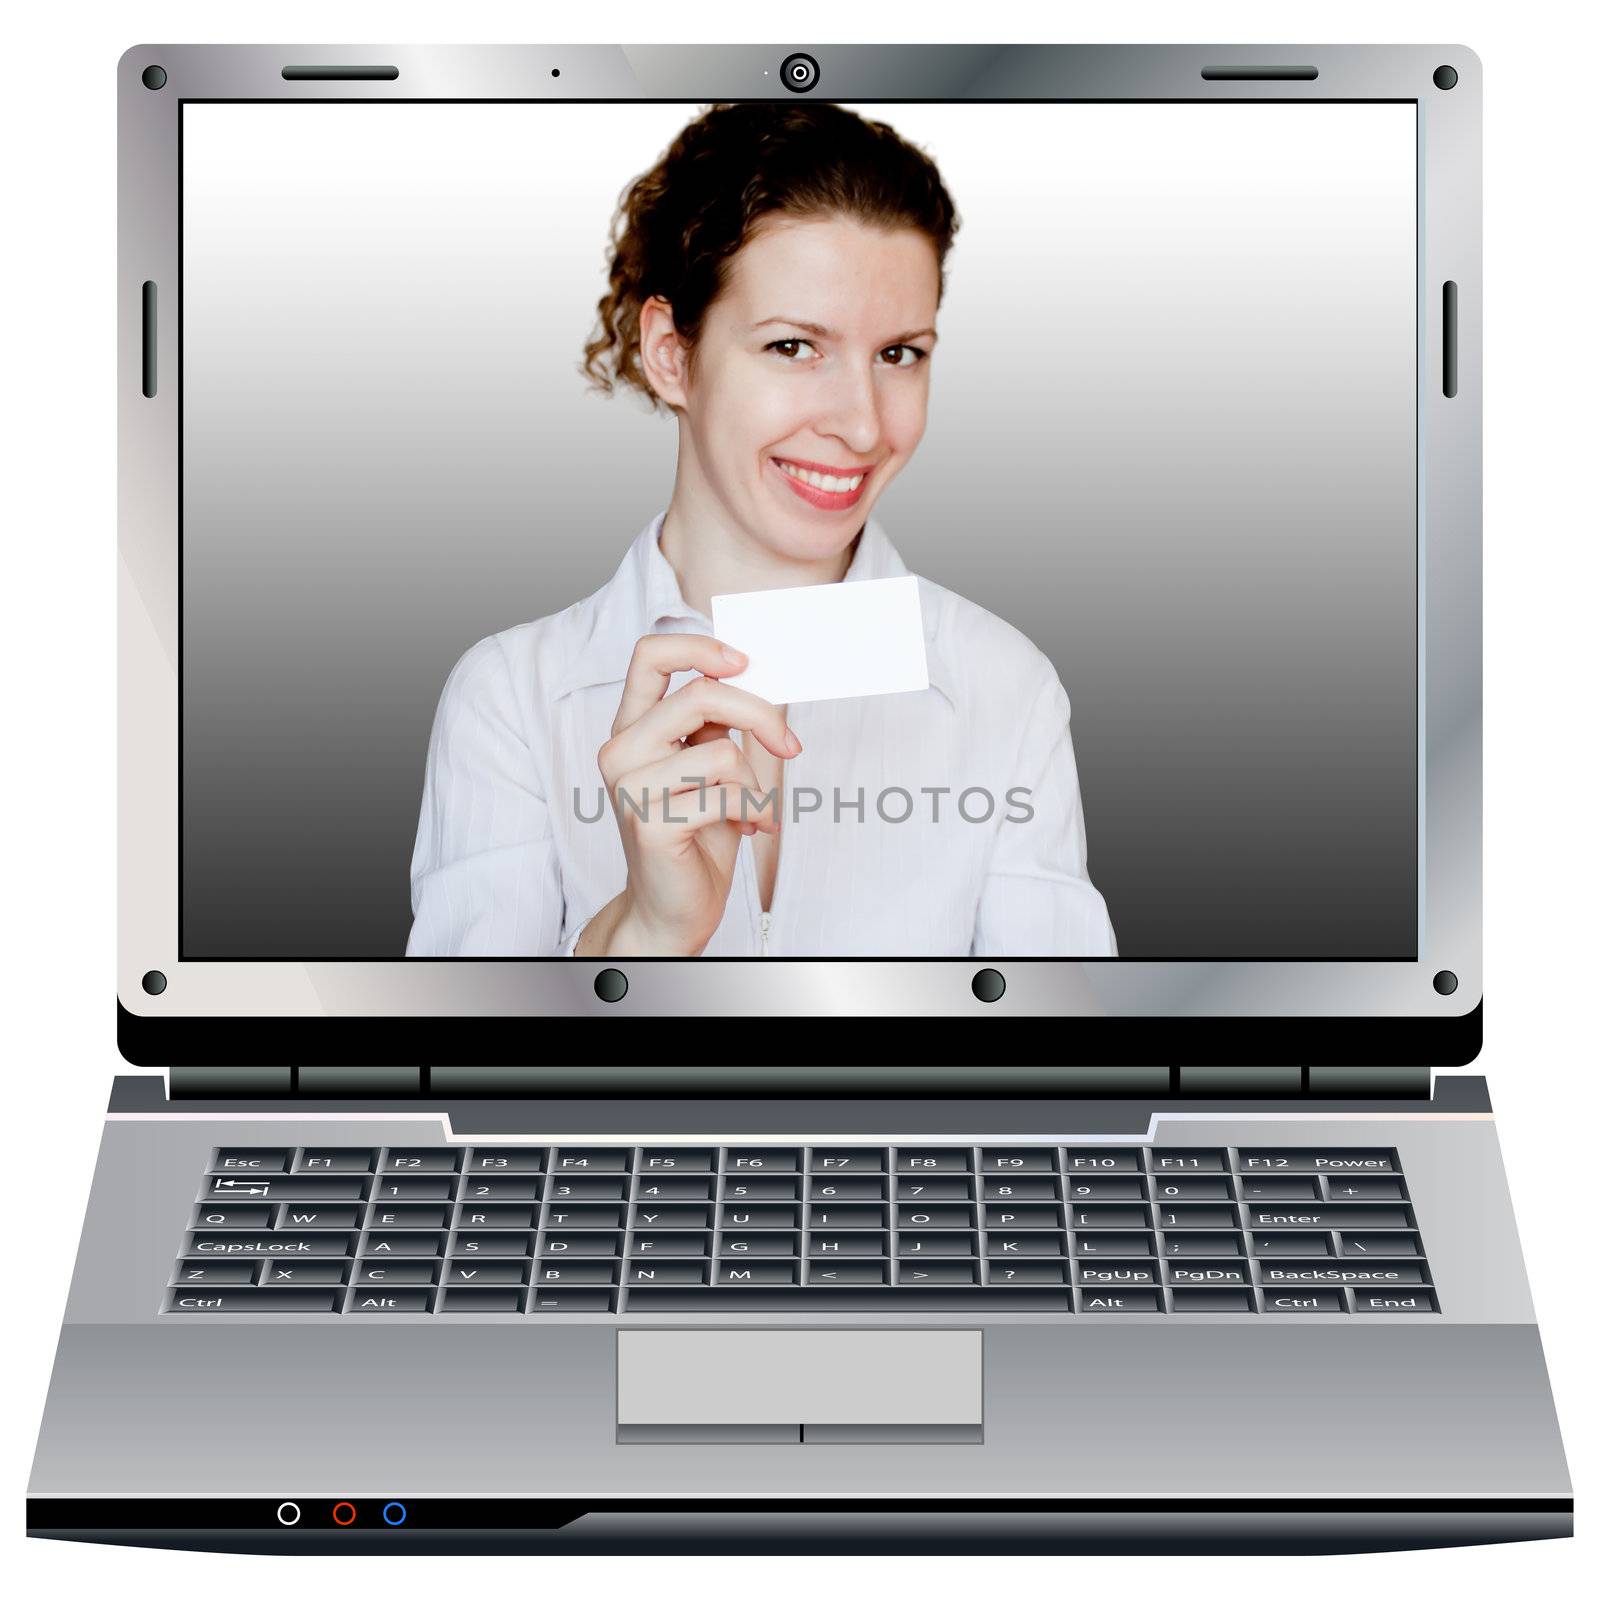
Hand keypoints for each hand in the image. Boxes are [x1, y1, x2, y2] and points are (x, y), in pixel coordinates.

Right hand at [576, 634, 799, 956]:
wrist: (672, 908)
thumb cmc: (696, 836)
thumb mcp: (708, 766)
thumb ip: (716, 723)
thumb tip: (756, 676)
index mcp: (632, 727)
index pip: (649, 655)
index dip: (700, 647)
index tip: (744, 663)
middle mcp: (621, 750)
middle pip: (701, 695)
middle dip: (760, 716)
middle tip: (789, 745)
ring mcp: (630, 786)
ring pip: (721, 751)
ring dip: (755, 784)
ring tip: (753, 810)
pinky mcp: (649, 823)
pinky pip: (725, 795)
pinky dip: (755, 812)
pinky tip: (752, 829)